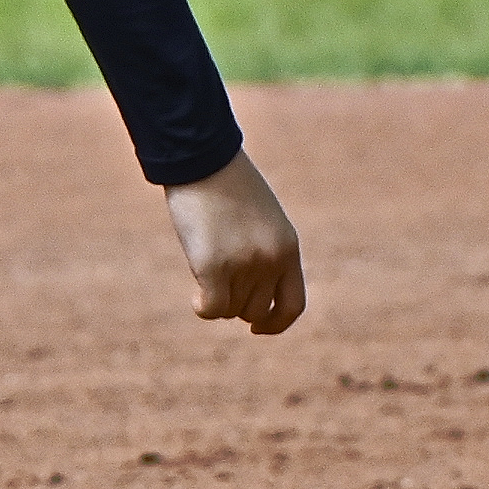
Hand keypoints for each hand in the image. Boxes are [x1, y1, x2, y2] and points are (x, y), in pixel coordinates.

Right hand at [165, 150, 305, 334]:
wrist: (203, 159)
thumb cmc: (227, 184)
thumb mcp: (260, 218)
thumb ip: (264, 252)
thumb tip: (250, 294)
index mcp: (288, 247)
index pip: (293, 305)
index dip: (276, 323)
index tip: (257, 328)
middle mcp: (271, 260)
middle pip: (254, 310)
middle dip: (236, 303)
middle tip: (219, 280)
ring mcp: (244, 265)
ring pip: (231, 310)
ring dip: (217, 299)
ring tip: (206, 268)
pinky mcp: (214, 267)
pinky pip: (212, 309)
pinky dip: (203, 308)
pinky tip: (195, 296)